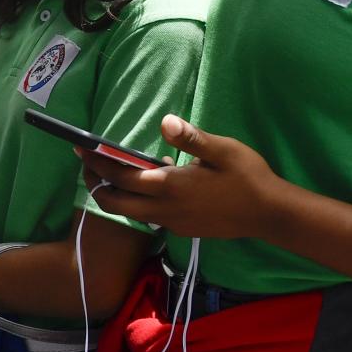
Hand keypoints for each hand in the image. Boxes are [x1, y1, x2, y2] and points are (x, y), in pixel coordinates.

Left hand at [83, 115, 281, 239]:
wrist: (269, 214)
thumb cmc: (248, 177)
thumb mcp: (223, 150)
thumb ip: (191, 138)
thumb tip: (165, 121)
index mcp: (170, 186)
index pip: (120, 177)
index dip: (97, 163)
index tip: (82, 149)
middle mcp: (164, 209)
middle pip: (114, 202)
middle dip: (96, 184)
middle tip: (89, 165)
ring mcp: (171, 223)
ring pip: (130, 213)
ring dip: (116, 195)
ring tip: (113, 174)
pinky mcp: (181, 230)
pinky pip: (149, 218)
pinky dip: (138, 203)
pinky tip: (151, 186)